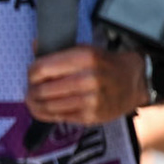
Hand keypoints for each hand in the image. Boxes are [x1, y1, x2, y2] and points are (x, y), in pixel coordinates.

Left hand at [25, 45, 146, 125]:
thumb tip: (35, 46)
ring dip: (34, 104)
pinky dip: (45, 114)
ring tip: (32, 100)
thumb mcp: (85, 49)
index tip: (31, 75)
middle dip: (31, 90)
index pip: (42, 68)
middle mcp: (88, 79)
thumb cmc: (105, 64)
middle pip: (42, 89)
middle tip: (30, 89)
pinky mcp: (91, 116)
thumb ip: (59, 50)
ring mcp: (90, 100)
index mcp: (84, 57)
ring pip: (48, 106)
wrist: (133, 82)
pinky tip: (42, 109)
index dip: (31, 73)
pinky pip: (59, 117)